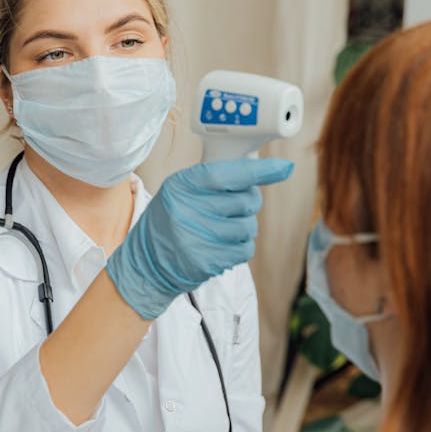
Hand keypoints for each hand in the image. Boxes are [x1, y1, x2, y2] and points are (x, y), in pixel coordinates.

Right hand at [106, 158, 293, 319]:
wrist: (146, 263)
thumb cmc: (169, 221)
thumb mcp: (180, 191)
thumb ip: (214, 181)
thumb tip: (260, 173)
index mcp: (181, 185)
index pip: (228, 174)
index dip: (260, 171)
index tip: (283, 168)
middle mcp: (187, 209)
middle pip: (245, 201)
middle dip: (248, 204)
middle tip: (232, 208)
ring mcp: (196, 237)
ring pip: (248, 227)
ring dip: (243, 228)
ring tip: (222, 230)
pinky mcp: (206, 261)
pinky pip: (244, 250)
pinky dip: (239, 247)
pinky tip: (221, 246)